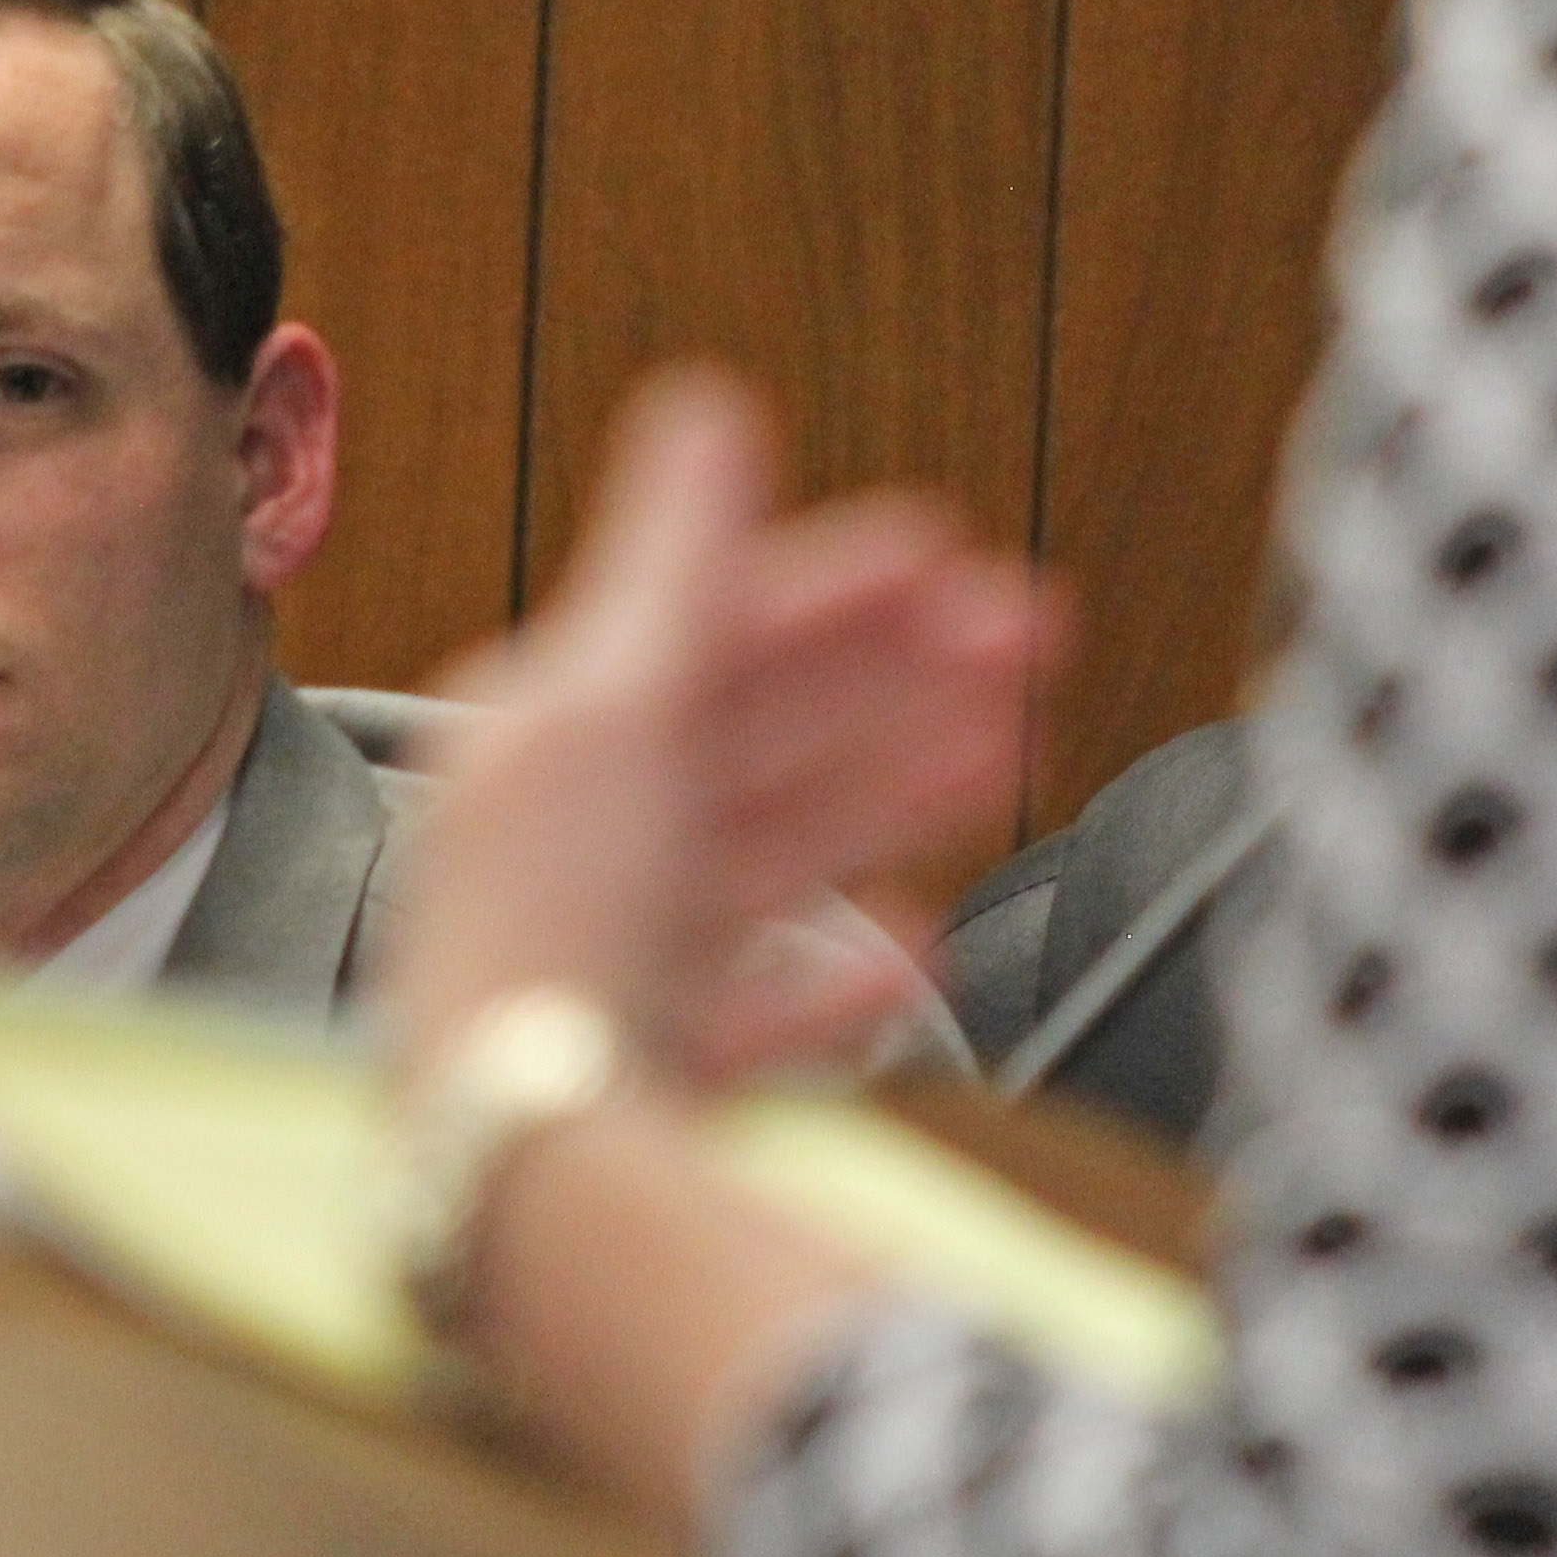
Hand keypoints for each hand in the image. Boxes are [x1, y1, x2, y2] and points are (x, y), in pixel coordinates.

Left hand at [392, 368, 1061, 1083]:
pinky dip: (841, 973)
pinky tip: (914, 944)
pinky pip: (763, 1007)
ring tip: (1001, 752)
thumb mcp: (618, 702)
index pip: (715, 628)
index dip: (841, 582)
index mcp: (551, 738)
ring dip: (894, 788)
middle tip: (1033, 636)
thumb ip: (675, 551)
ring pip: (778, 850)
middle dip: (903, 675)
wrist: (522, 1157)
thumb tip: (708, 400)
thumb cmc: (549, 924)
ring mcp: (617, 958)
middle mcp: (577, 840)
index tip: (952, 544)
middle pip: (764, 733)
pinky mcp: (652, 1074)